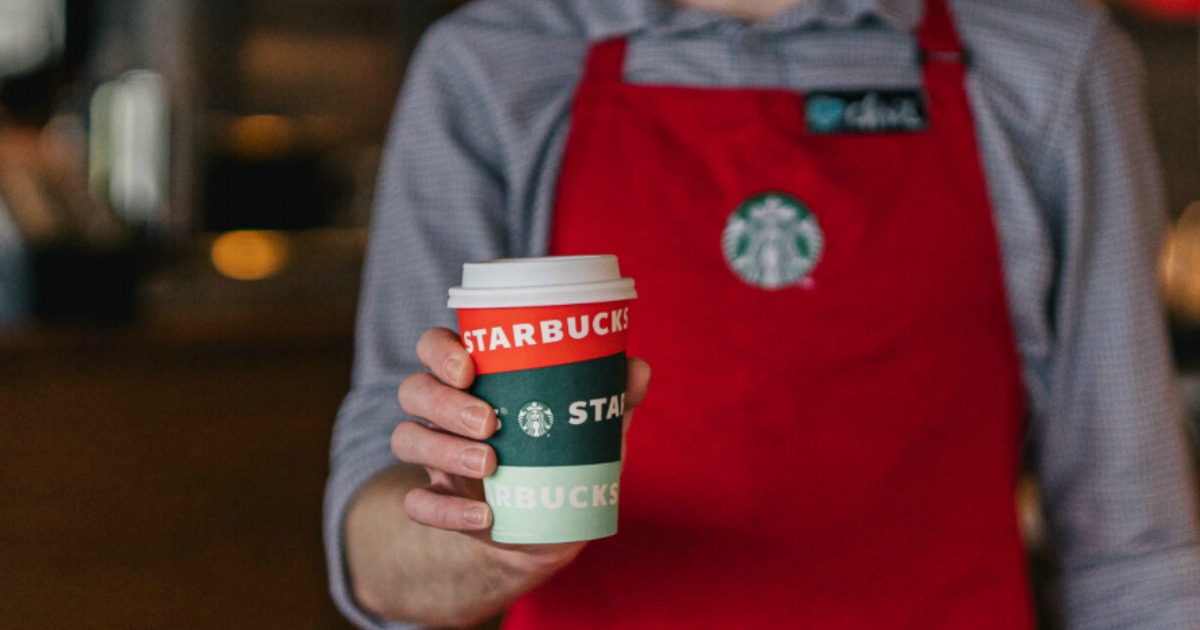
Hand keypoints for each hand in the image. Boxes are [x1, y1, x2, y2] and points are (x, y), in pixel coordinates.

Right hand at [393, 327, 650, 572]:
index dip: (439, 351)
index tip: (470, 367)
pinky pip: (417, 503)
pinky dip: (445, 511)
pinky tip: (483, 517)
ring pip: (406, 439)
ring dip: (444, 451)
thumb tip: (637, 368)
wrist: (555, 522)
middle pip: (414, 390)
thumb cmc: (569, 451)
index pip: (434, 346)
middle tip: (490, 423)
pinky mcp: (439, 500)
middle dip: (445, 404)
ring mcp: (436, 455)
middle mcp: (444, 410)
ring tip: (491, 466)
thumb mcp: (593, 424)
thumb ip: (614, 395)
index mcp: (473, 377)